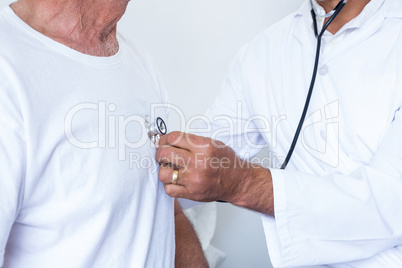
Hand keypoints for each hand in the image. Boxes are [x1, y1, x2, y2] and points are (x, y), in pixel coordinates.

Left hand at [156, 132, 274, 214]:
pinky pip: (170, 189)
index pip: (174, 138)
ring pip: (164, 173)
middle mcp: (199, 162)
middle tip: (163, 155)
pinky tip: (175, 181)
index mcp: (204, 147)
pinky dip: (169, 185)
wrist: (238, 181)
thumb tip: (169, 140)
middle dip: (160, 153)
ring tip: (170, 169)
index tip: (163, 142)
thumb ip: (191, 142)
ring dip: (164, 170)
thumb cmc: (226, 162)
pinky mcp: (192, 193)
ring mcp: (194, 179)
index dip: (164, 139)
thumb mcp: (212, 143)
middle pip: (165, 154)